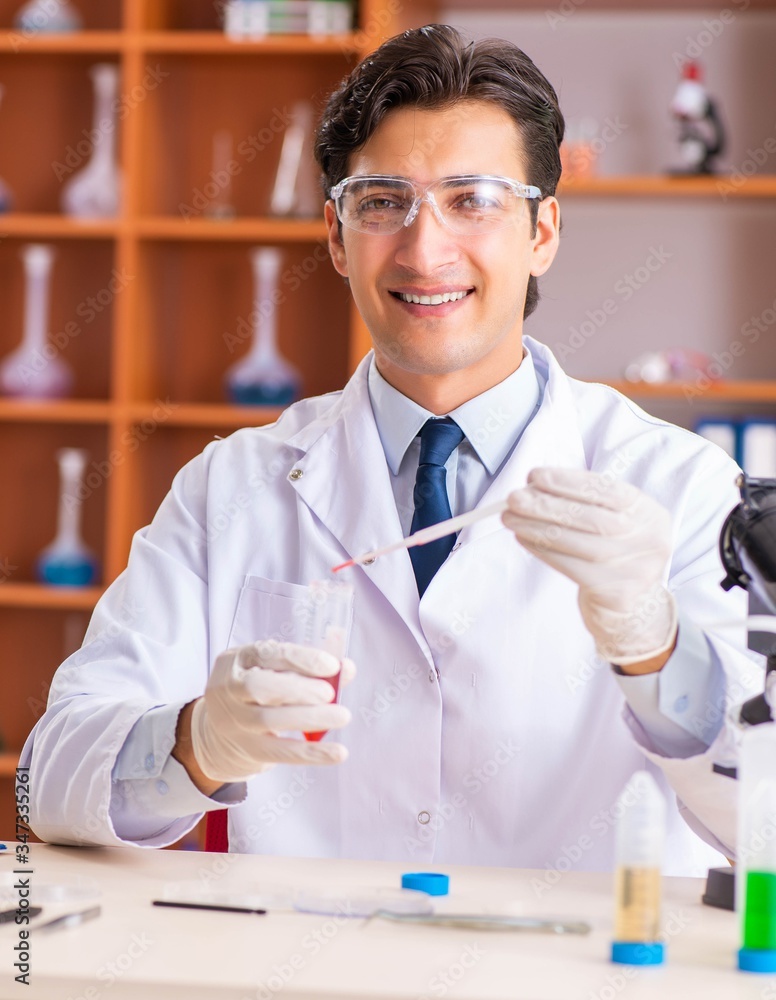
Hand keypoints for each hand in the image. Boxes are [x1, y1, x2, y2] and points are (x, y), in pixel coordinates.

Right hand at [190, 641, 354, 782]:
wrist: (218, 734)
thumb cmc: (256, 692)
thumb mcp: (273, 671)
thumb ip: (308, 667)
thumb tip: (346, 668)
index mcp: (237, 659)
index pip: (266, 653)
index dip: (300, 658)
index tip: (331, 665)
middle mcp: (229, 688)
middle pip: (258, 687)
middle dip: (298, 689)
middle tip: (330, 694)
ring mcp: (234, 721)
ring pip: (267, 720)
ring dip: (309, 718)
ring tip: (341, 716)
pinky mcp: (246, 749)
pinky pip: (279, 752)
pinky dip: (311, 753)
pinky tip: (337, 753)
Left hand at [502, 468, 677, 666]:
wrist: (635, 604)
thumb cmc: (615, 551)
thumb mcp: (617, 521)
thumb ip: (585, 502)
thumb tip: (534, 487)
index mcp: (649, 513)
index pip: (607, 490)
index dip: (568, 481)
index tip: (535, 476)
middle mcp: (648, 539)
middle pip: (589, 516)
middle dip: (546, 505)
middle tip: (514, 498)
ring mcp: (634, 568)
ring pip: (574, 541)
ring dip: (535, 527)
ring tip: (510, 518)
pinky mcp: (615, 592)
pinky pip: (568, 565)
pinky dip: (541, 549)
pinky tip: (523, 538)